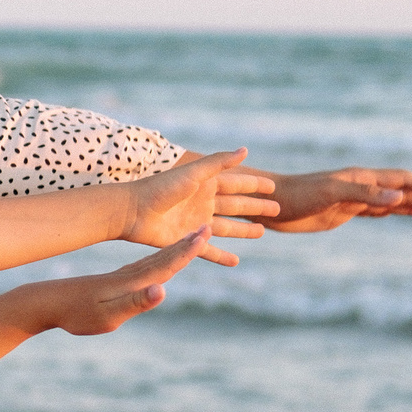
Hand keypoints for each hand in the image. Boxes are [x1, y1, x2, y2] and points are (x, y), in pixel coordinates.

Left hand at [20, 231, 204, 336]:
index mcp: (132, 281)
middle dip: (187, 245)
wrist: (47, 303)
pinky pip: (146, 267)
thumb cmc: (77, 314)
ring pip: (156, 260)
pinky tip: (162, 260)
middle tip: (208, 228)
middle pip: (165, 257)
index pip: (166, 264)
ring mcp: (123, 276)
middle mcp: (130, 275)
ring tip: (192, 239)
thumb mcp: (108, 315)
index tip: (205, 234)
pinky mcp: (116, 281)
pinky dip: (161, 260)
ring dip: (176, 250)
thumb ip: (136, 303)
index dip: (187, 251)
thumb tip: (162, 290)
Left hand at [123, 150, 277, 264]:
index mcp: (205, 185)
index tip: (275, 187)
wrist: (132, 211)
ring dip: (244, 230)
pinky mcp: (186, 240)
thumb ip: (218, 163)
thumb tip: (246, 150)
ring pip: (227, 228)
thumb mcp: (193, 174)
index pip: (237, 184)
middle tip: (278, 210)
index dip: (255, 186)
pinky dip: (222, 256)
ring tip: (262, 233)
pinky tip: (236, 262)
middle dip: (256, 207)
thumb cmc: (160, 188)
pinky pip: (209, 251)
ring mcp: (196, 223)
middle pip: (236, 206)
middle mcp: (203, 203)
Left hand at [260, 167, 411, 232]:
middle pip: (402, 190)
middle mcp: (361, 186)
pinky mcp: (343, 211)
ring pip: (392, 202)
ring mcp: (353, 199)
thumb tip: (400, 198)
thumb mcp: (332, 194)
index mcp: (361, 178)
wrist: (269, 202)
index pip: (400, 180)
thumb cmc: (298, 195)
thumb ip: (365, 196)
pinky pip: (376, 211)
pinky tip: (405, 213)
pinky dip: (394, 212)